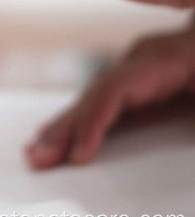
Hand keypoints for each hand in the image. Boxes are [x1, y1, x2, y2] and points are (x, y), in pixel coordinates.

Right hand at [26, 20, 194, 168]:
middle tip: (36, 156)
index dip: (94, 120)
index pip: (117, 88)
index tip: (78, 154)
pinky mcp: (134, 77)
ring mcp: (135, 66)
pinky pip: (99, 98)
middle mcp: (142, 59)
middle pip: (94, 94)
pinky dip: (77, 118)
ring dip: (63, 126)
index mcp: (166, 59)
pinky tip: (60, 132)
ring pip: (91, 96)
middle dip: (64, 128)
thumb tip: (185, 145)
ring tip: (37, 151)